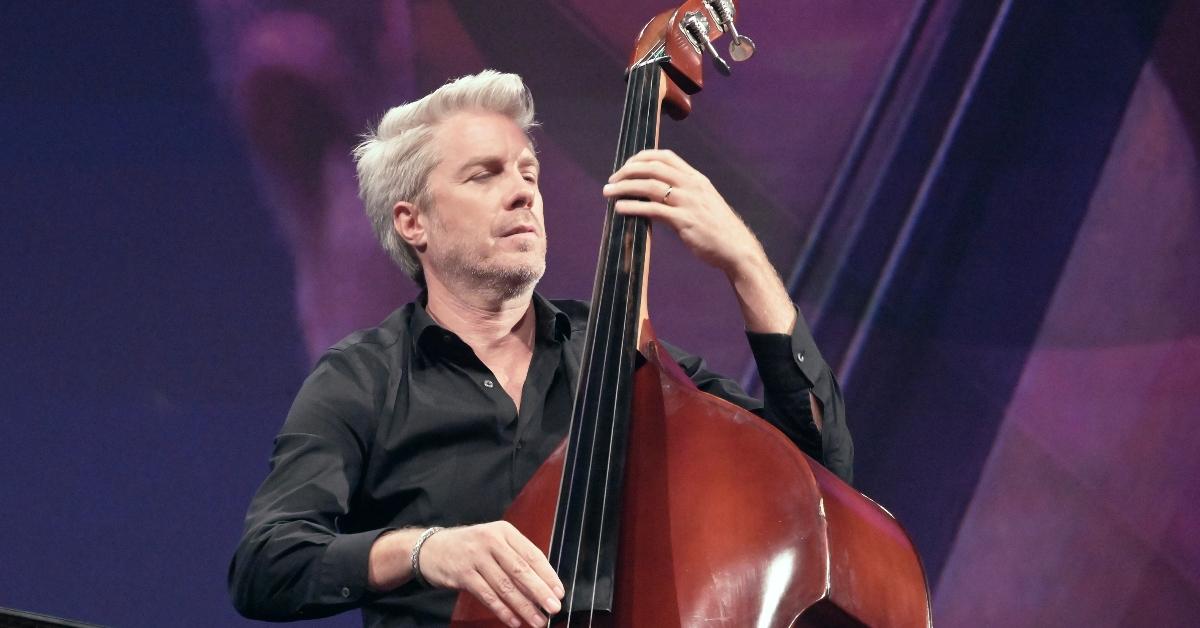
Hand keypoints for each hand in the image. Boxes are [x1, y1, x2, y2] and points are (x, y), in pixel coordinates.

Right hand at [420, 522, 564, 627]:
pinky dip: (503, 610)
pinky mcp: (463, 574)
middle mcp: (491, 541)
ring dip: (524, 606)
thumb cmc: (469, 547)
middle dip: (540, 592)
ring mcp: (476, 557)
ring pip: (505, 586)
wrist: (431, 548)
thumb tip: (543, 583)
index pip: (532, 554)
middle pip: (520, 570)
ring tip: (537, 620)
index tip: (559, 592)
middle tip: (553, 608)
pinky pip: (488, 596)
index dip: (548, 575)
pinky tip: (514, 620)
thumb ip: (515, 556)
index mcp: (504, 531)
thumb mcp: (494, 541)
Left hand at [603, 149, 766, 276]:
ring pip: (649, 186)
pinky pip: (652, 210)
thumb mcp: (703, 201)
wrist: (736, 247)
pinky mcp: (683, 221)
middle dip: (627, 171)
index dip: (642, 157)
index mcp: (696, 178)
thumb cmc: (717, 227)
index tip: (626, 166)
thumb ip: (683, 192)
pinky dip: (633, 207)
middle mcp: (691, 185)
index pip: (665, 156)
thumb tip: (656, 192)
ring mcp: (687, 202)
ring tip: (608, 192)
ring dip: (624, 187)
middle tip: (611, 180)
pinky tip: (620, 209)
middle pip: (653, 167)